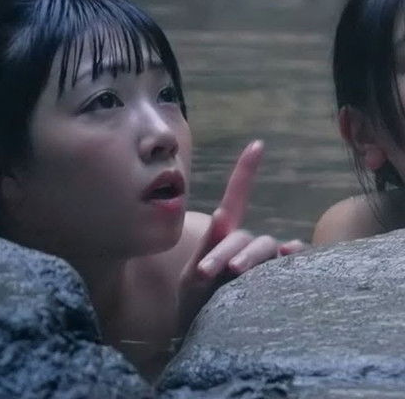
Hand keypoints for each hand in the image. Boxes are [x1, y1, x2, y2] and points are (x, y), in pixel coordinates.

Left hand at [177, 140, 304, 335]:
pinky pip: (288, 266)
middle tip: (208, 271)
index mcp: (223, 238)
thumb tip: (222, 216)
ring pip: (264, 248)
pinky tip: (291, 255)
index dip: (246, 172)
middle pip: (246, 236)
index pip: (237, 200)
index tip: (258, 144)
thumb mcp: (190, 278)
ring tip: (235, 270)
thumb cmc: (194, 305)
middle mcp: (246, 247)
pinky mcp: (274, 283)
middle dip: (228, 249)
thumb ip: (205, 248)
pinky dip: (291, 258)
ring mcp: (261, 265)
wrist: (199, 339)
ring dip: (250, 256)